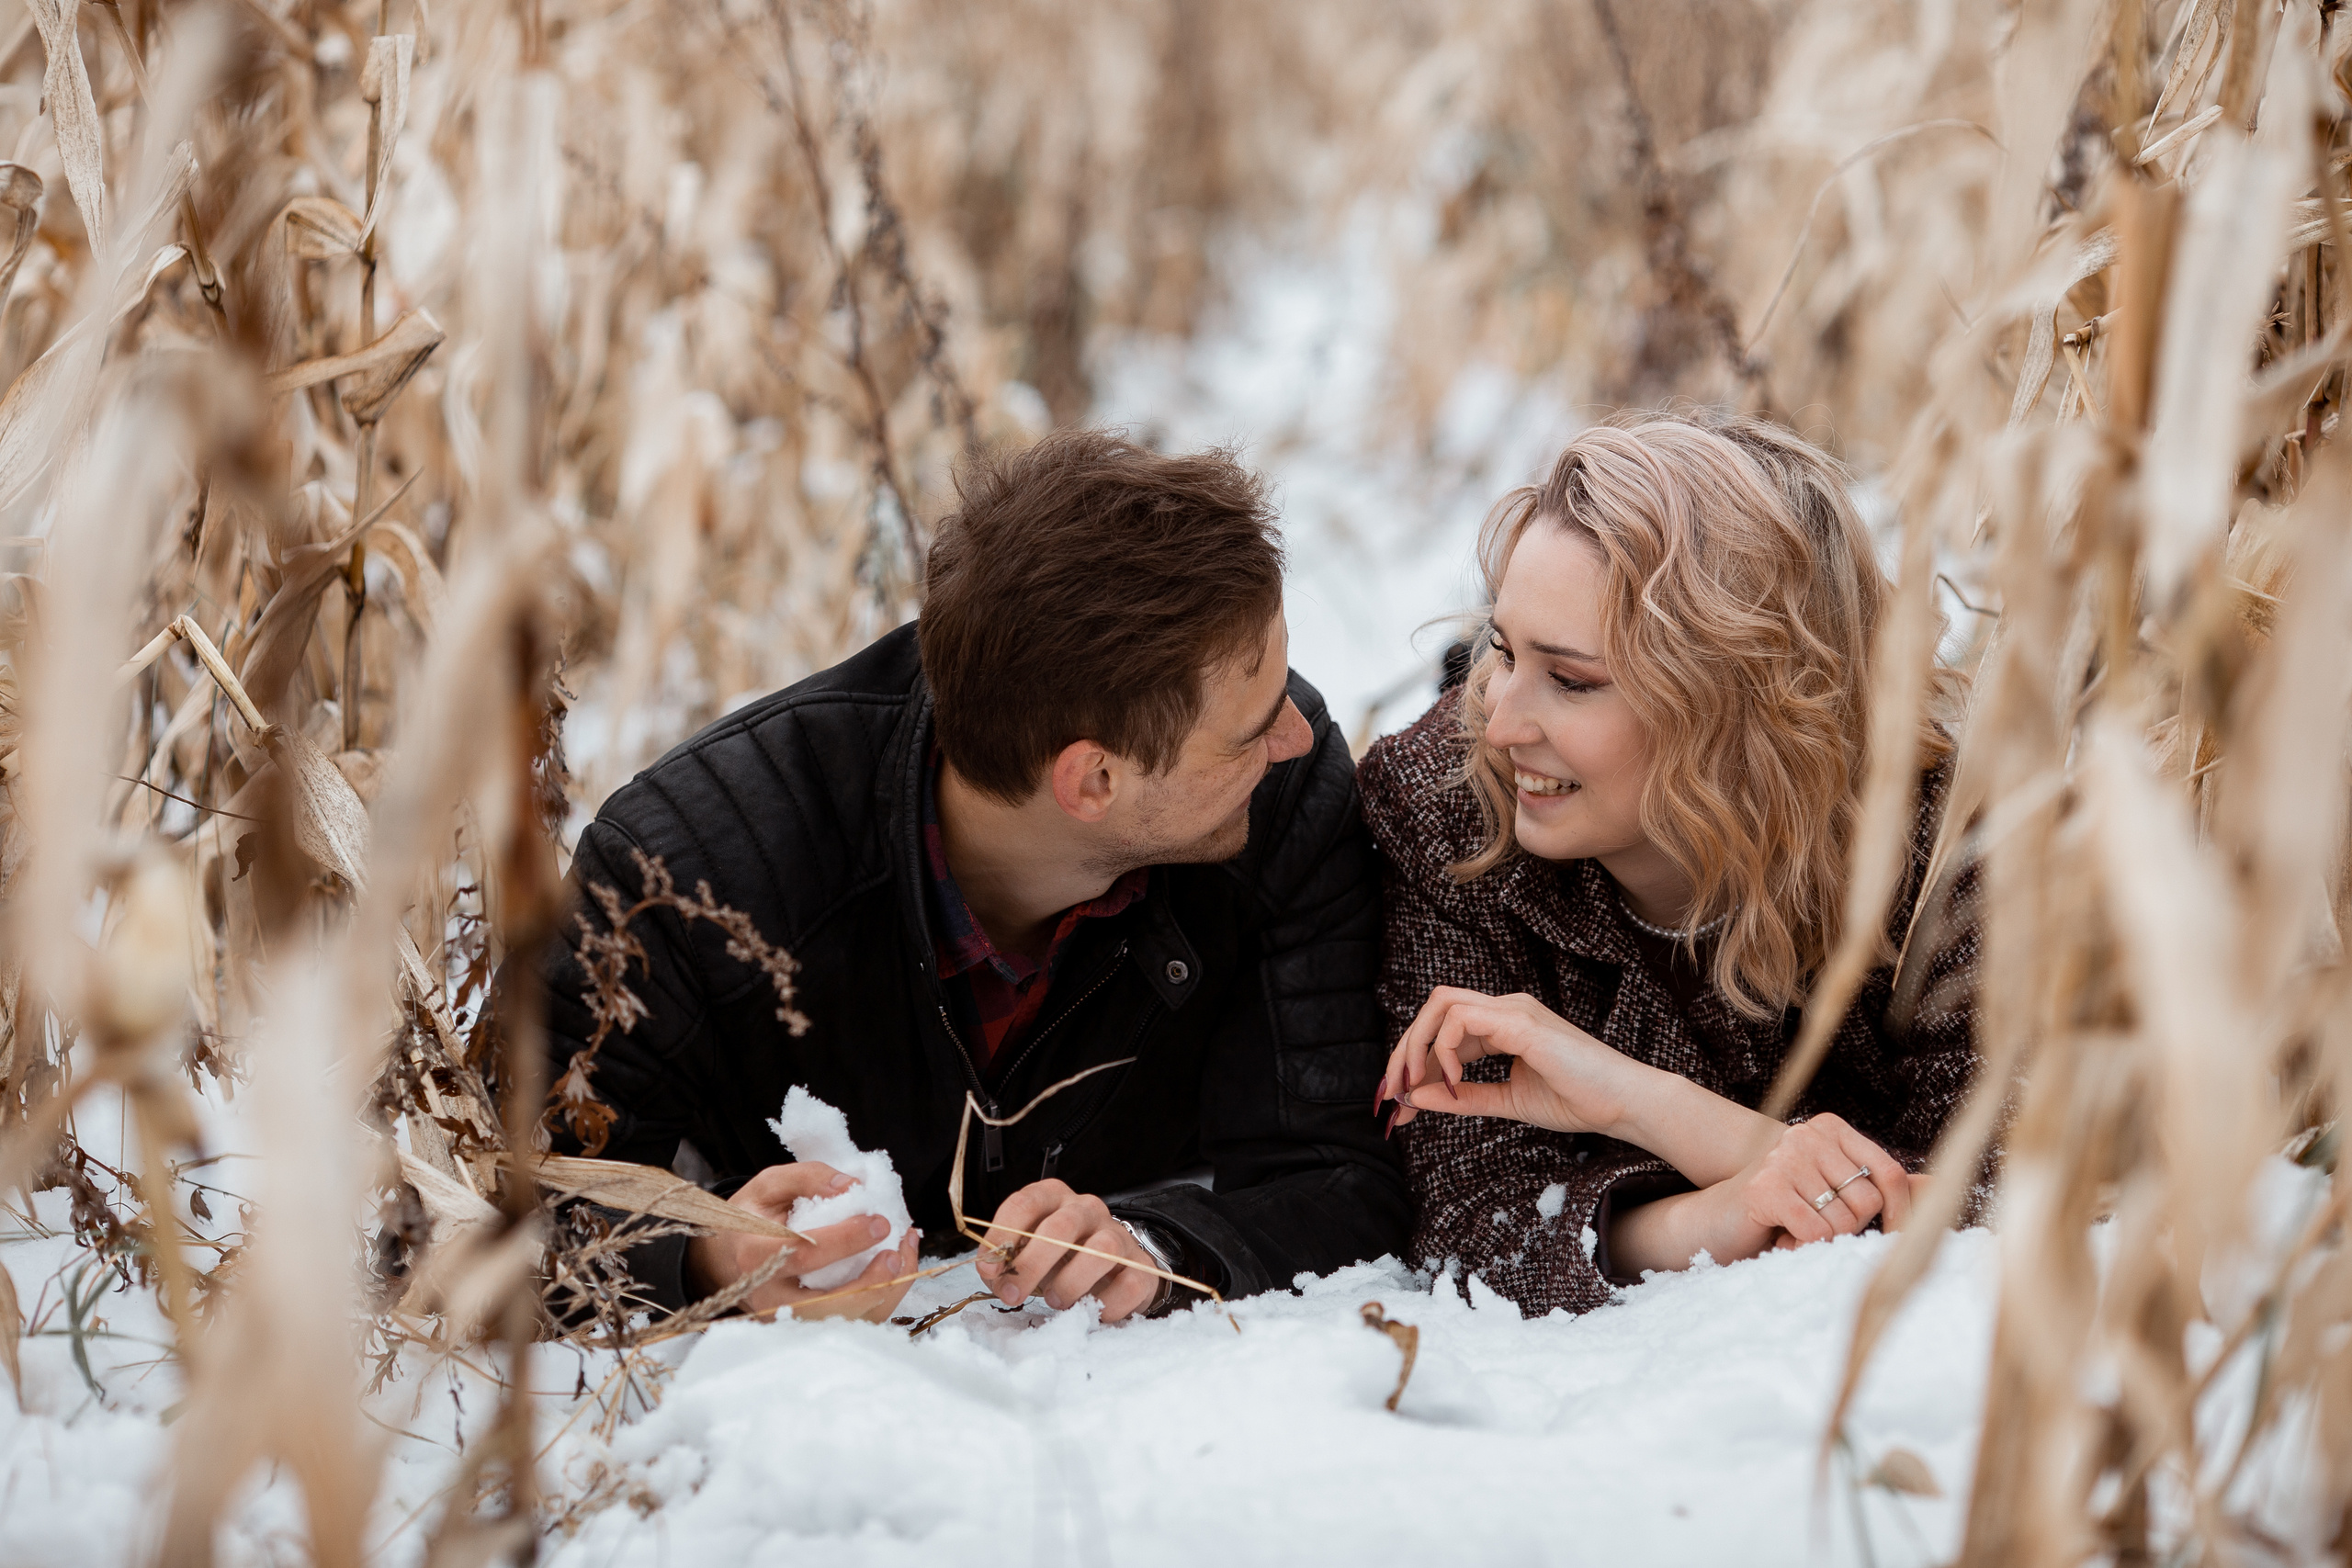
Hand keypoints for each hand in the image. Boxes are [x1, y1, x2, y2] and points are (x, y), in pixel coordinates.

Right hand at [684, 1162, 920, 1321]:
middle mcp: (770, 1298)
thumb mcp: (768, 1185)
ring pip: (847, 1322)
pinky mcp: (807, 1329)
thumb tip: (852, 1186)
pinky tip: (898, 1264)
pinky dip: (884, 1296)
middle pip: (827, 1305)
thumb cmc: (752, 1218)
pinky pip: (853, 1323)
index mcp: (755, 1257)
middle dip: (871, 1281)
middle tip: (897, 1250)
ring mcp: (789, 1320)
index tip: (879, 1220)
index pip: (803, 1254)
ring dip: (887, 1291)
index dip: (845, 1240)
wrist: (728, 1259)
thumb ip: (808, 1177)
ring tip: (905, 1252)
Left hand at [974, 1179, 1162, 1322]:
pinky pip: (1130, 1284)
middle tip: (1013, 1295)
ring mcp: (1118, 1235)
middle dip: (1031, 1264)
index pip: (1025, 1203)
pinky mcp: (1141, 1266)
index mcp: (1053, 1198)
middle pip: (1061, 1227)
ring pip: (1102, 1251)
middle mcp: (1087, 1209)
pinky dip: (1106, 1305)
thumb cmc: (1059, 1261)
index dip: (1002, 1236)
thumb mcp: (1027, 1254)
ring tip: (1055, 1301)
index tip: (989, 1270)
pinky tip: (1090, 1311)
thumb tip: (994, 1275)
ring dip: (1071, 1282)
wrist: (1109, 1270)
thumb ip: (1007, 1261)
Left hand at [1378, 987, 1644, 1138]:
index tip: (1401, 1100)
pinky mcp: (1521, 1022)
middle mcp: (1506, 1008)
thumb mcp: (1507, 1101)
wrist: (1624, 1103)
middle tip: (1392, 1094)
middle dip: (1404, 1050)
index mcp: (1504, 1023)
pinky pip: (1463, 1019)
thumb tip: (1414, 1098)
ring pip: (1442, 1004)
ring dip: (1417, 1046)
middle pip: (1434, 1008)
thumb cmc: (1577, 1100)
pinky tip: (1456, 1082)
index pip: (1444, 1026)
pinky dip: (1446, 1050)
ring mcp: (1514, 1010)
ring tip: (1415, 1087)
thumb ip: (1463, 1098)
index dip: (1414, 1059)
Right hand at [1729, 1113, 1912, 1254]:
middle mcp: (1808, 1134)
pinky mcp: (1766, 1188)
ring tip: (1798, 1233)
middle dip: (1852, 1229)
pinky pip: (1817, 1232)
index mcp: (1831, 1129)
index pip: (1890, 1173)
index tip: (1893, 1240)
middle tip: (1820, 1229)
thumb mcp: (1836, 1190)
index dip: (1900, 1214)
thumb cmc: (1785, 1208)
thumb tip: (1940, 1185)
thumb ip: (1882, 1186)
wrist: (1720, 1221)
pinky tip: (1785, 1241)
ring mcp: (1784, 1158)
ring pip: (1844, 1221)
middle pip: (1870, 1201)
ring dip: (1825, 1241)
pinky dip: (1805, 1248)